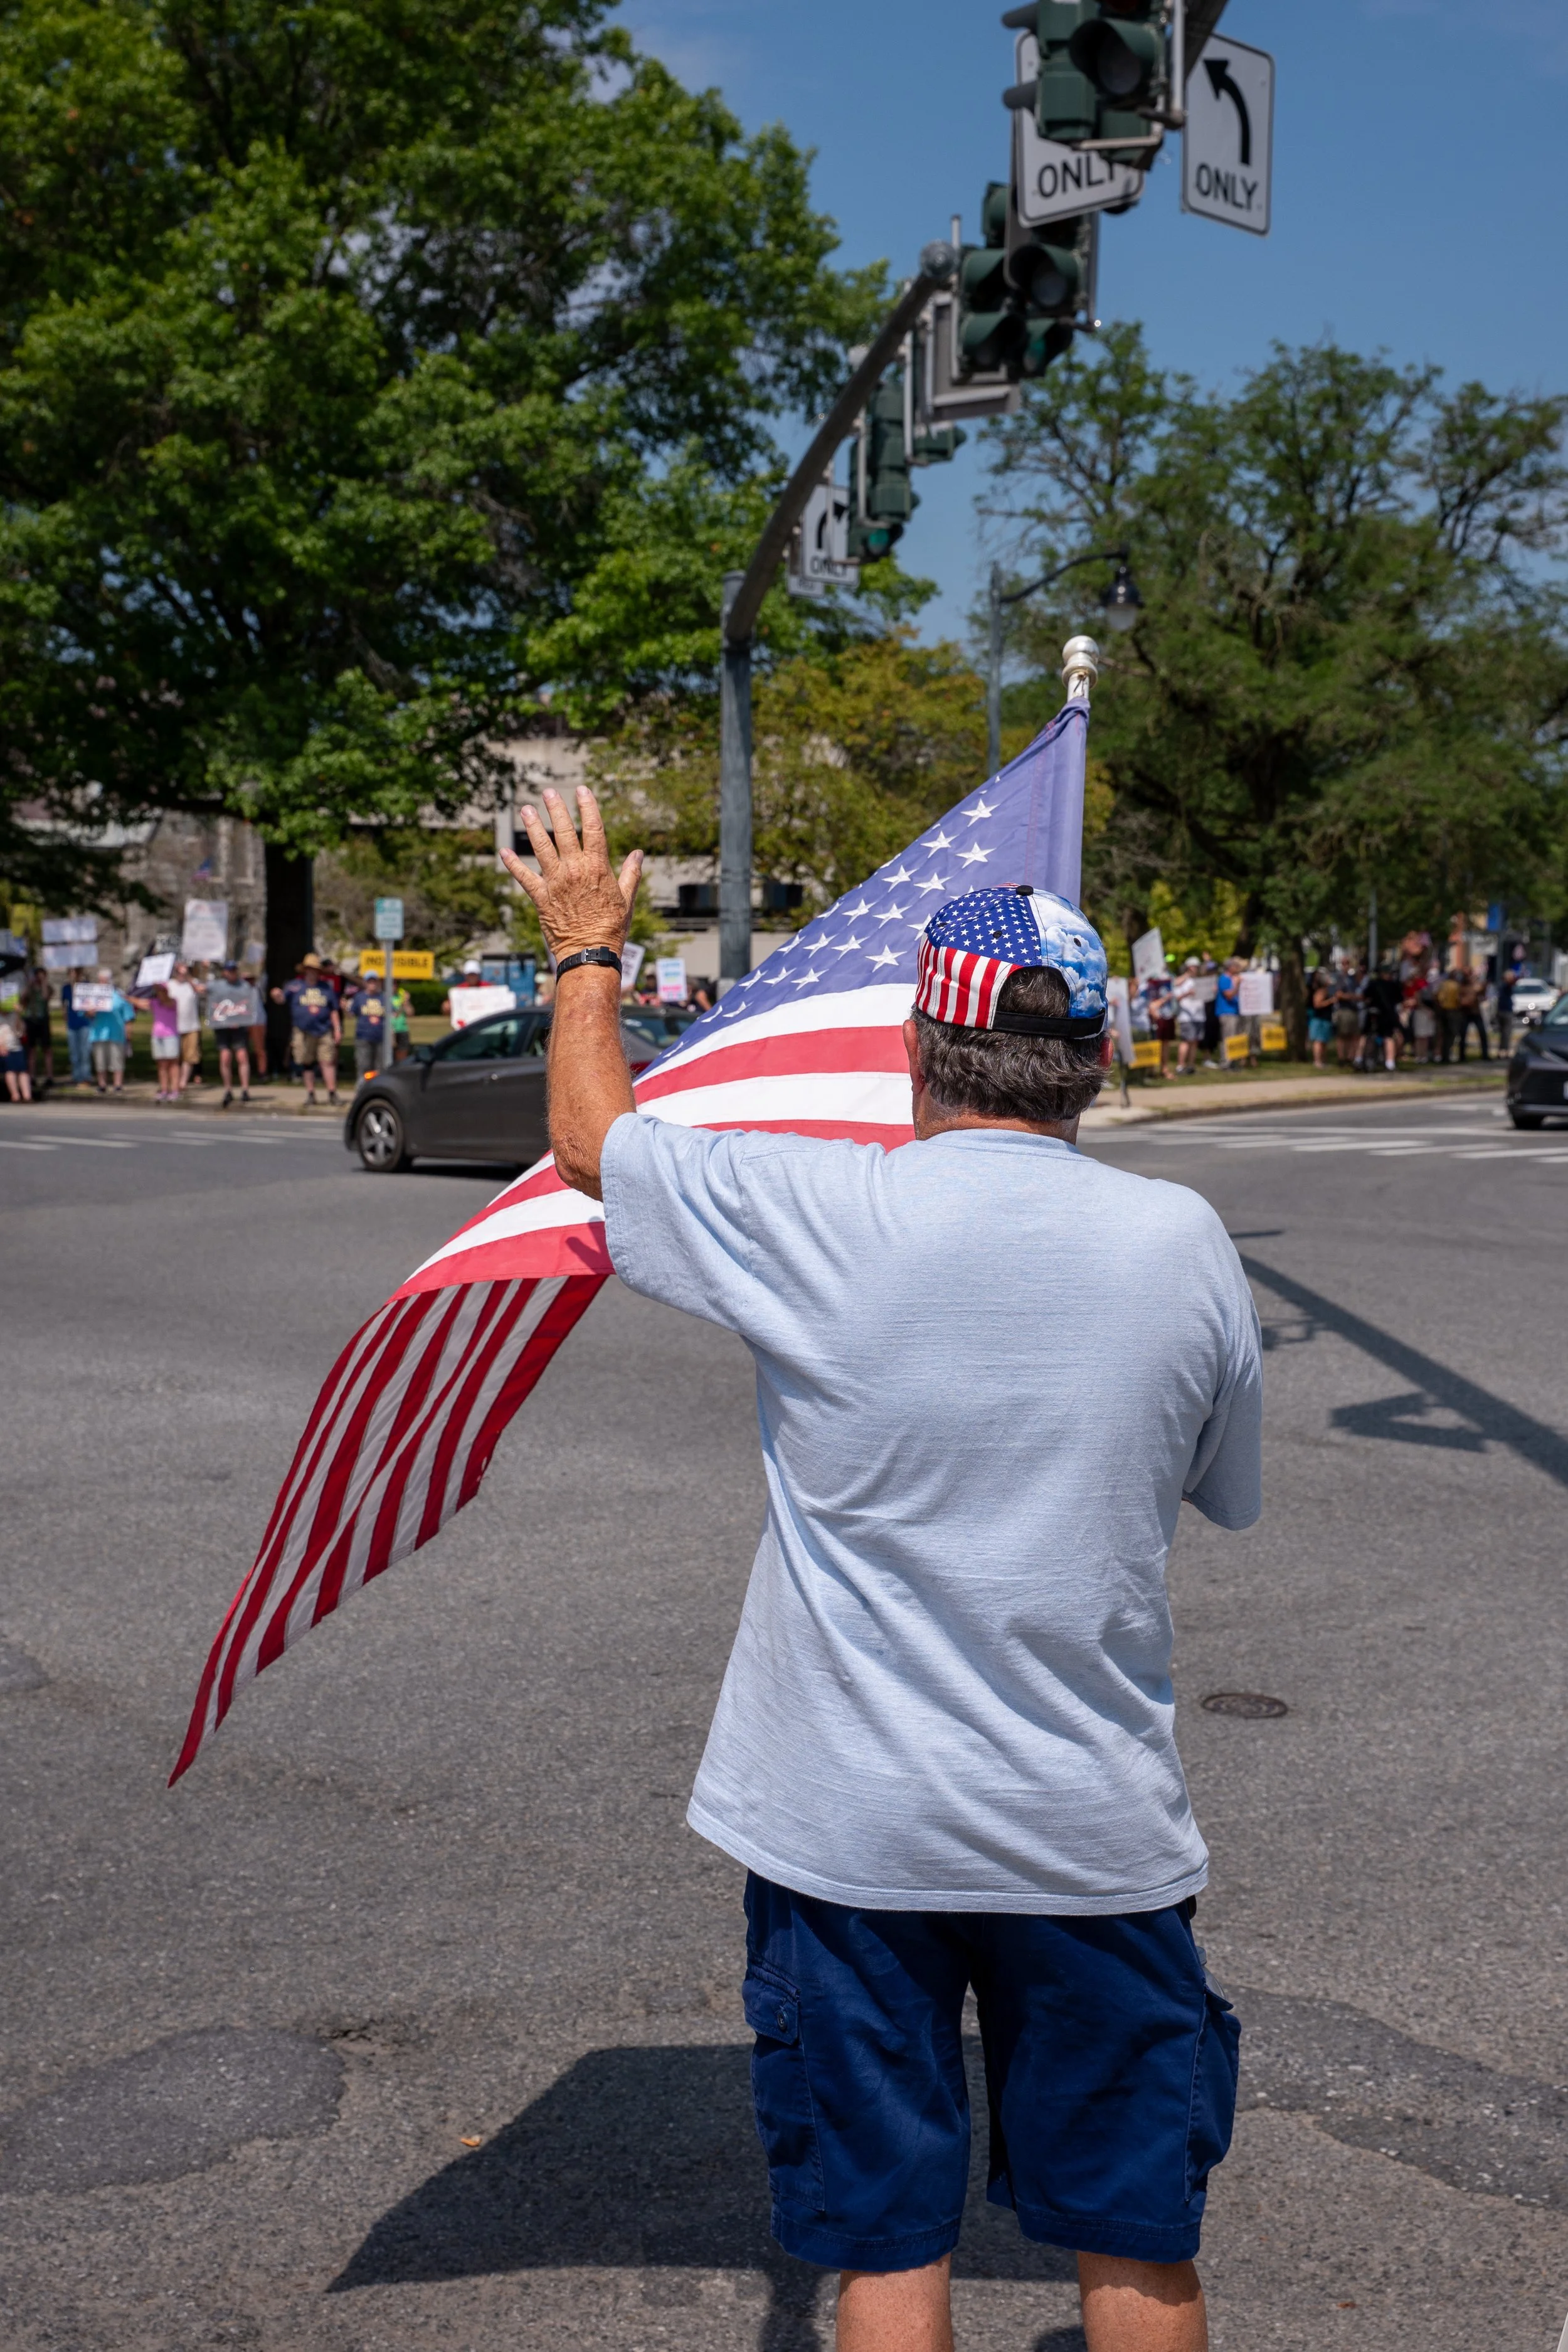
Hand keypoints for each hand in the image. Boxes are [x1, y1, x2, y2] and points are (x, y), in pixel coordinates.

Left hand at [501, 786, 642, 963]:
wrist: (591, 952)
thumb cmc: (611, 927)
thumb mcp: (627, 899)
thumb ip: (631, 873)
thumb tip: (638, 854)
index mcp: (597, 867)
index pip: (593, 829)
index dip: (587, 806)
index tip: (582, 790)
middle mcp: (574, 870)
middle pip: (563, 832)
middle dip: (556, 809)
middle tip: (548, 793)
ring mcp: (556, 882)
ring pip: (541, 847)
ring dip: (533, 827)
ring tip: (526, 809)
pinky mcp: (541, 897)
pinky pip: (524, 877)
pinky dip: (513, 864)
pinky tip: (504, 852)